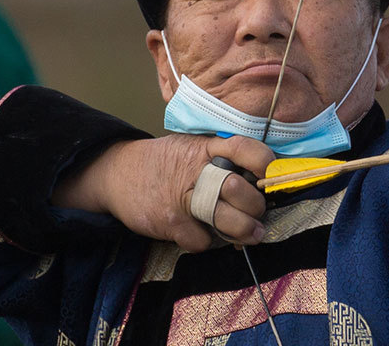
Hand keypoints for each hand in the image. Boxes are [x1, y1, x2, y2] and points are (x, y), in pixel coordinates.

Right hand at [52, 134, 273, 251]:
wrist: (117, 174)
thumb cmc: (165, 162)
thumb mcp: (191, 147)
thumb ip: (221, 157)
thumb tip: (261, 179)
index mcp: (206, 147)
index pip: (246, 148)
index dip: (265, 163)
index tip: (271, 177)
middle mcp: (197, 170)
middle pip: (241, 190)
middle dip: (256, 207)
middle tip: (258, 213)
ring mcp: (183, 198)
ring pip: (227, 219)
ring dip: (245, 231)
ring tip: (252, 234)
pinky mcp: (171, 222)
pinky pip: (203, 240)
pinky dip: (206, 242)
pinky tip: (202, 233)